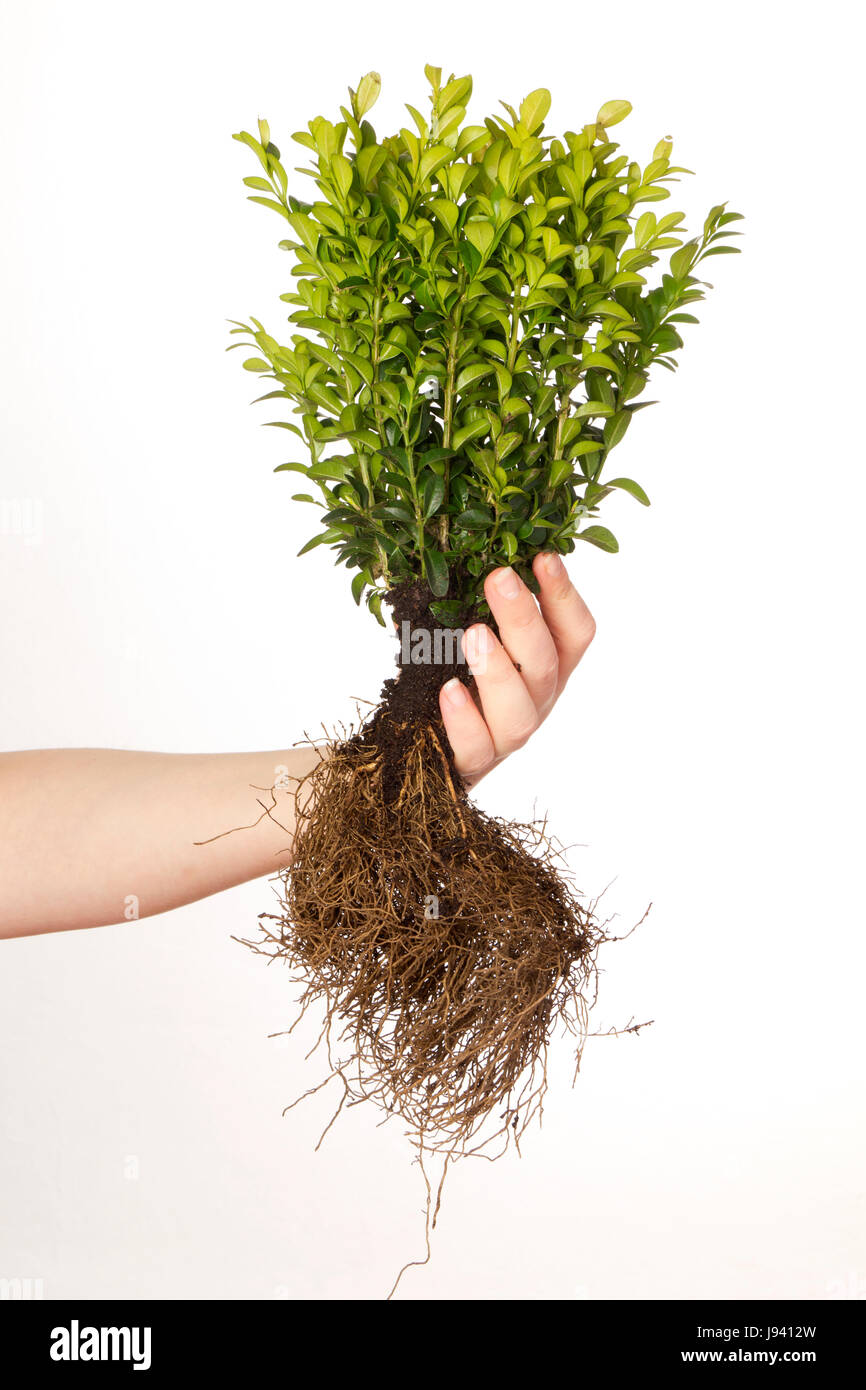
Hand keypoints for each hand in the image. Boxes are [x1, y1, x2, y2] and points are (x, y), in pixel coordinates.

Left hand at [438, 552, 595, 785]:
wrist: (413, 750)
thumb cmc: (444, 680)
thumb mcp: (456, 637)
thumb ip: (458, 603)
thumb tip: (437, 551)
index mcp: (544, 667)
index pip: (574, 633)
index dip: (564, 595)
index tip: (543, 556)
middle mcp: (535, 702)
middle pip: (547, 664)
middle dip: (525, 619)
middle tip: (499, 578)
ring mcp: (506, 738)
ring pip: (520, 712)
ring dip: (499, 670)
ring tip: (473, 634)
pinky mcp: (472, 765)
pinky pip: (476, 748)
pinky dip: (464, 719)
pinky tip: (449, 690)